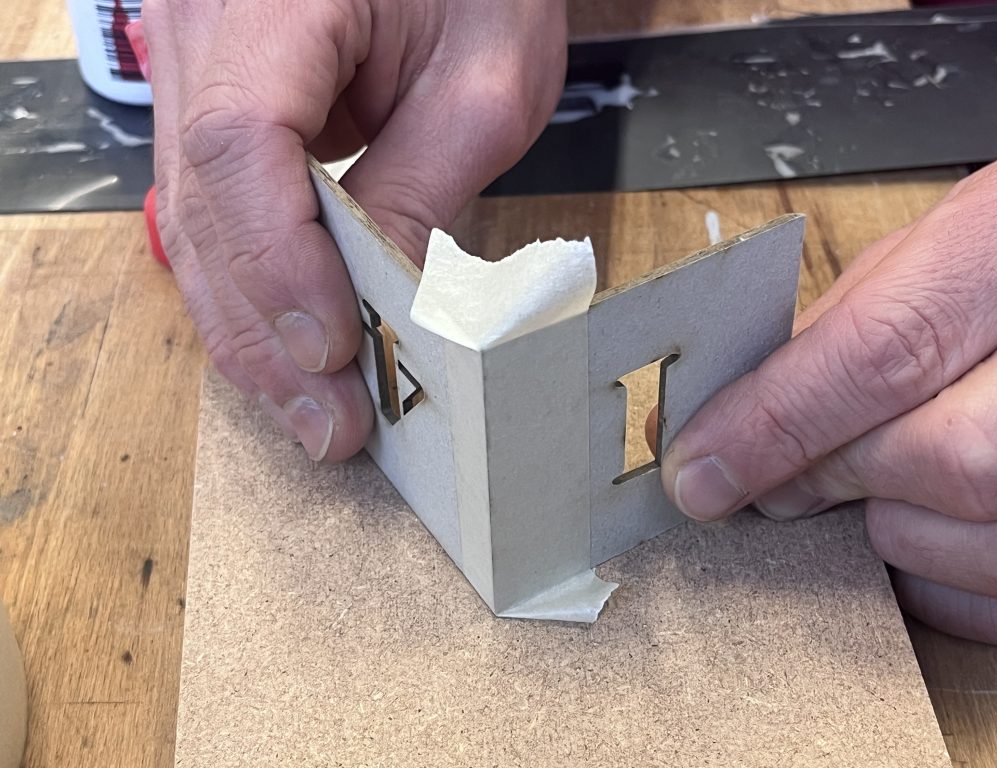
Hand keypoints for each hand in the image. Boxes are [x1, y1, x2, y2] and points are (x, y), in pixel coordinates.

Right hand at [142, 0, 566, 460]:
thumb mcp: (480, 85)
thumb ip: (421, 190)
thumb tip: (382, 311)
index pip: (239, 144)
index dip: (280, 263)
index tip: (336, 349)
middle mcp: (202, 29)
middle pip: (202, 205)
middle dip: (266, 332)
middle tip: (330, 424)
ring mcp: (192, 69)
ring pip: (195, 226)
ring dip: (255, 332)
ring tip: (317, 412)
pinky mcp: (212, 107)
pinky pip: (215, 215)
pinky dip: (256, 293)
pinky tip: (293, 354)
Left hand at [660, 150, 996, 645]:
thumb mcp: (930, 248)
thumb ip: (839, 329)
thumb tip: (732, 420)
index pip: (886, 352)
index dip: (775, 422)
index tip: (697, 470)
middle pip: (944, 460)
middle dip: (834, 476)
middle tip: (788, 476)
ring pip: (981, 541)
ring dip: (894, 529)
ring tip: (884, 483)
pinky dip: (944, 580)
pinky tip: (929, 530)